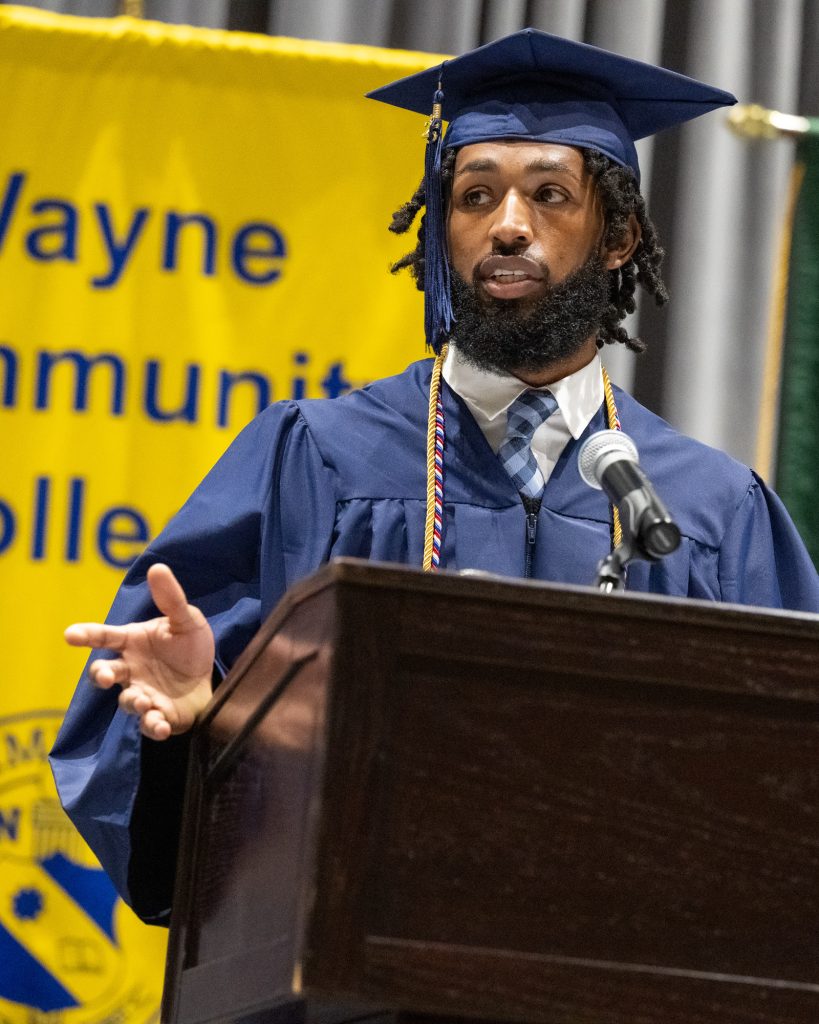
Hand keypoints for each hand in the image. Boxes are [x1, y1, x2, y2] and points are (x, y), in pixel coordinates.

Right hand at [65, 563, 214, 740]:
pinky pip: (150, 724)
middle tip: (107, 676)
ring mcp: (142, 693)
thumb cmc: (189, 645)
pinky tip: (162, 725)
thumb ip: (171, 598)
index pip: (104, 637)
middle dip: (102, 675)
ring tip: (144, 700)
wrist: (208, 677)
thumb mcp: (185, 619)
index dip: (87, 634)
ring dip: (132, 702)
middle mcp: (131, 669)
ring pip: (126, 701)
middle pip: (105, 673)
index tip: (70, 634)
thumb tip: (157, 567)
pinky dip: (153, 726)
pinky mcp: (159, 715)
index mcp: (132, 642)